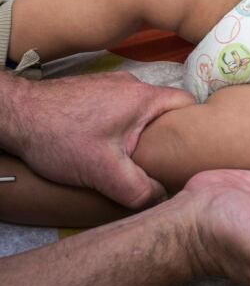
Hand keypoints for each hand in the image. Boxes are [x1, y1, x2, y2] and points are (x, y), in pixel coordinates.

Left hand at [6, 71, 193, 207]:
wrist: (14, 114)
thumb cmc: (58, 135)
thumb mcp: (102, 171)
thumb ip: (138, 189)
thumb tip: (161, 200)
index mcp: (143, 97)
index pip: (188, 104)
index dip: (196, 126)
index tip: (194, 149)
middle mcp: (132, 84)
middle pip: (166, 108)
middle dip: (168, 134)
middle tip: (165, 159)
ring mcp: (111, 84)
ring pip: (142, 109)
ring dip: (143, 130)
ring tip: (136, 155)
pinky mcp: (94, 91)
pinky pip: (122, 107)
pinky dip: (123, 124)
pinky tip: (109, 144)